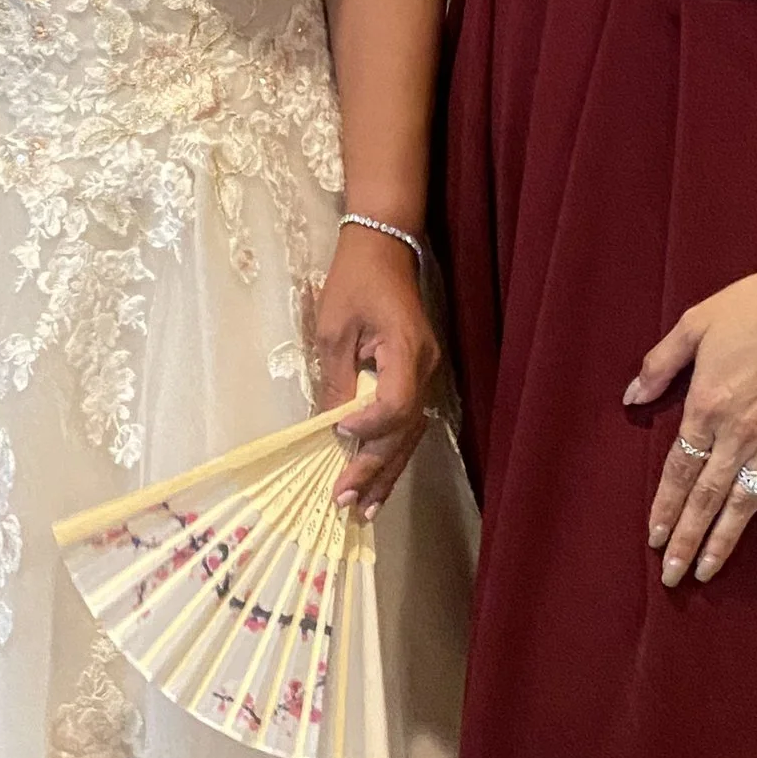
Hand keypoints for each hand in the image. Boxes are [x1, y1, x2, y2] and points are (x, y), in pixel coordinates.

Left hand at [313, 225, 439, 515]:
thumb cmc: (353, 281)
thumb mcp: (334, 328)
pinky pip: (409, 421)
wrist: (383, 249)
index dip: (368, 426)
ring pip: (411, 433)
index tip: (337, 432)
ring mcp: (428, 374)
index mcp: (407, 349)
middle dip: (374, 467)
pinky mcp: (420, 377)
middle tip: (345, 500)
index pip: (396, 403)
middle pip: (405, 429)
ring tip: (365, 508)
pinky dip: (393, 451)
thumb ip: (336, 381)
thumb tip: (328, 430)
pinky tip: (379, 477)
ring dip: (387, 470)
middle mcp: (426, 368)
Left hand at [625, 262, 756, 584]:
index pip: (678, 470)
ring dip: (723, 542)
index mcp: (706, 406)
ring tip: (706, 573)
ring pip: (743, 505)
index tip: (653, 538)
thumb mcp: (695, 323)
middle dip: (686, 539)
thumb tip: (631, 397)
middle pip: (706, 498)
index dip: (664, 506)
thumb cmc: (755, 308)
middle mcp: (737, 434)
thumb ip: (660, 364)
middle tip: (671, 576)